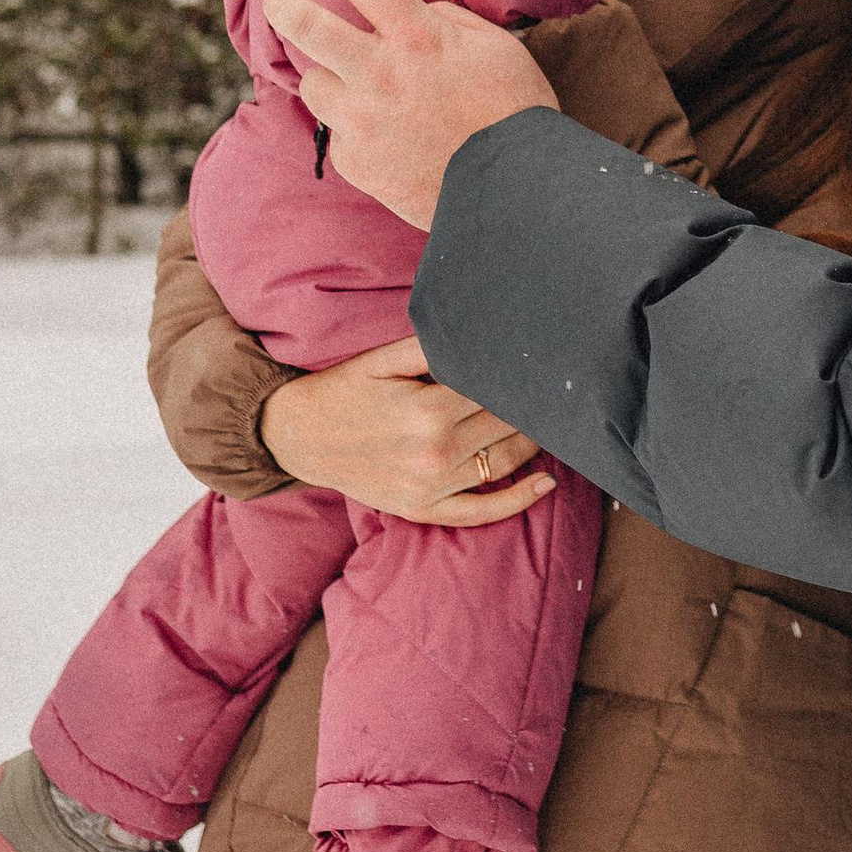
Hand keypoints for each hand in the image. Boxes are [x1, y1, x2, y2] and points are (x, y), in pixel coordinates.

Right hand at [259, 334, 552, 520]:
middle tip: (555, 390)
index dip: (522, 379)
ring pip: (503, 463)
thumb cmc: (343, 390)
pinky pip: (480, 512)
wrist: (296, 436)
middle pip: (507, 426)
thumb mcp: (382, 359)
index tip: (544, 367)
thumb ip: (434, 348)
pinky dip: (518, 500)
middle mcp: (434, 452)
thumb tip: (483, 339)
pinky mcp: (422, 510)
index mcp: (427, 409)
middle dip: (531, 407)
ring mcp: (430, 487)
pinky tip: (545, 484)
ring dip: (533, 443)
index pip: (497, 392)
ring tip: (552, 422)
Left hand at [266, 0, 555, 227]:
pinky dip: (354, 129)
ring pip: (312, 84)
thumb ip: (448, 20)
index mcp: (417, 37)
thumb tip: (416, 11)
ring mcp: (361, 121)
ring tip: (354, 87)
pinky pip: (337, 133)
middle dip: (284, 6)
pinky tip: (385, 137)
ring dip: (329, 79)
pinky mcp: (354, 161)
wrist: (511, 191)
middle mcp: (379, 74)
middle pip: (307, 27)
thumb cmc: (513, 112)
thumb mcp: (495, 47)